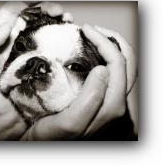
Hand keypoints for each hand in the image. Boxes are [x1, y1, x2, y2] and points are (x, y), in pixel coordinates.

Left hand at [0, 1, 72, 139]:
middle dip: (47, 11)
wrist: (1, 121)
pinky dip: (61, 43)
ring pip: (44, 34)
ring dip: (57, 24)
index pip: (12, 14)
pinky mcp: (41, 68)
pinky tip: (69, 40)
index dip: (26, 4)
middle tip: (60, 12)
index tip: (41, 4)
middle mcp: (17, 46)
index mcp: (1, 42)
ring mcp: (31, 57)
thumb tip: (6, 26)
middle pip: (32, 21)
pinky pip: (52, 52)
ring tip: (68, 21)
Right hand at [20, 24, 136, 139]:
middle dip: (112, 40)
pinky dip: (109, 57)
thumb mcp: (71, 122)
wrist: (47, 143)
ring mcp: (111, 100)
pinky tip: (95, 52)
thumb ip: (90, 100)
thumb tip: (103, 70)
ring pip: (125, 67)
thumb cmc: (54, 136)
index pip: (118, 65)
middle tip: (92, 30)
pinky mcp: (103, 99)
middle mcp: (116, 102)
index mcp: (111, 106)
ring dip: (114, 47)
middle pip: (127, 63)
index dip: (104, 43)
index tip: (85, 31)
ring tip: (95, 36)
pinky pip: (115, 73)